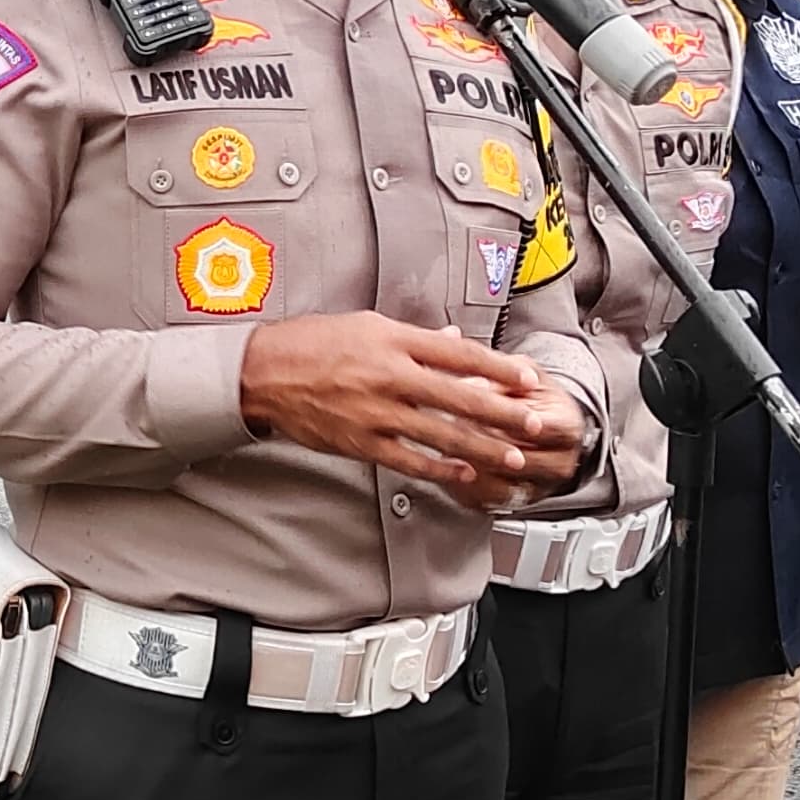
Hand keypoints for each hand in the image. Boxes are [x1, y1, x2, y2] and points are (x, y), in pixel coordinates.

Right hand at [236, 314, 587, 503]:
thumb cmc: (311, 344)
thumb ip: (413, 337)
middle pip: (460, 398)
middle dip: (503, 413)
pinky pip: (411, 460)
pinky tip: (464, 473)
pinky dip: (441, 469)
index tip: (526, 378)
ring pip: (442, 434)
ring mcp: (377, 414)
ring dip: (483, 448)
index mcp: (393, 341)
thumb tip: (453, 340)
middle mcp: (390, 377)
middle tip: (534, 424)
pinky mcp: (363, 442)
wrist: (264, 374)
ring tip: (512, 457)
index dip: (498, 368)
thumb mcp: (366, 325)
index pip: (459, 354)